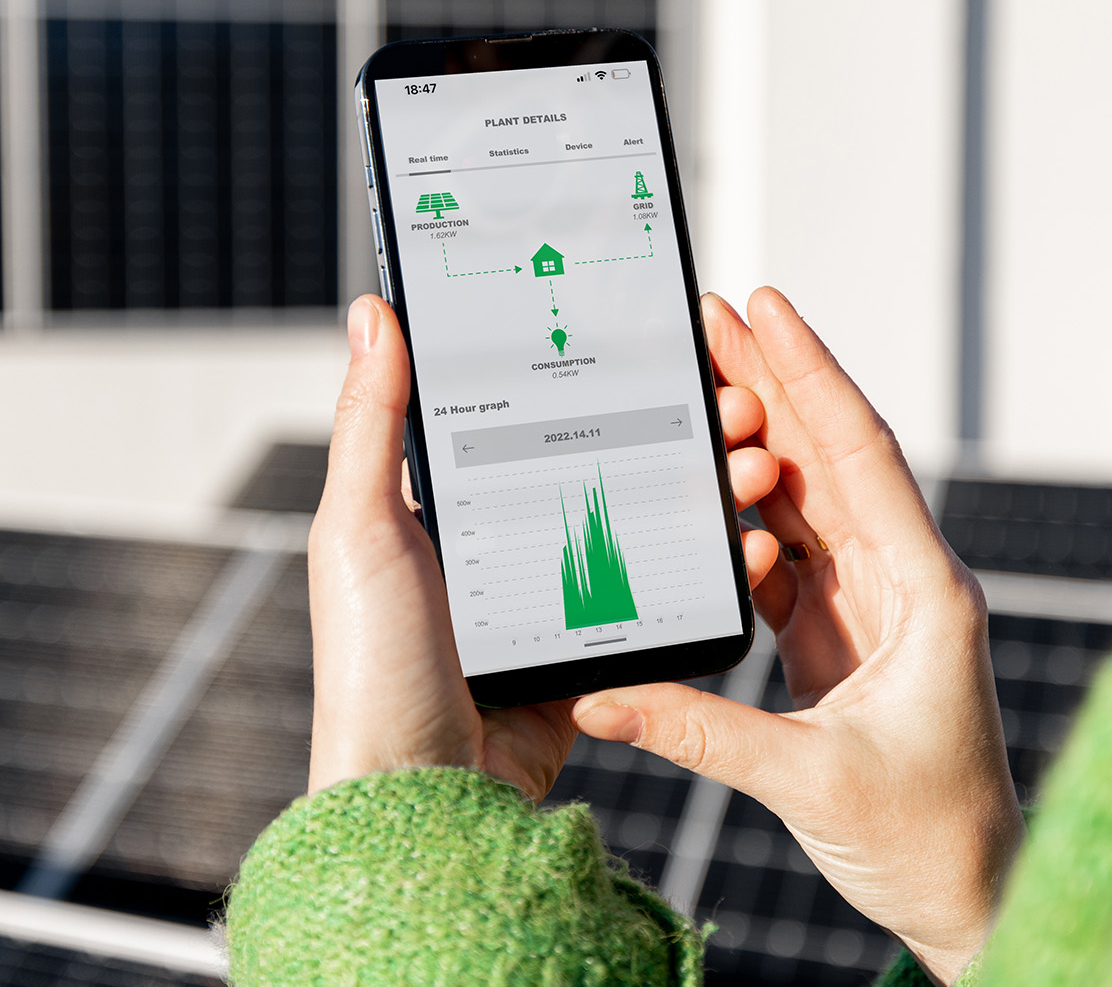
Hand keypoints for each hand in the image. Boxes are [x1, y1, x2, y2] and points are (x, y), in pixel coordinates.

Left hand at [306, 296, 783, 800]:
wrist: (419, 798)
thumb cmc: (370, 666)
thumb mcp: (358, 528)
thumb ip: (371, 421)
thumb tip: (371, 312)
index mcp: (445, 504)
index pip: (532, 412)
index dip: (596, 372)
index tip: (658, 338)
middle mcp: (503, 543)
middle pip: (607, 460)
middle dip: (679, 426)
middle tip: (733, 401)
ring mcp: (552, 599)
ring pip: (645, 524)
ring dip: (707, 490)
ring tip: (753, 462)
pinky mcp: (592, 657)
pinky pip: (662, 602)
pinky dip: (712, 573)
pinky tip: (749, 546)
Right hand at [573, 289, 1021, 983]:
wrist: (970, 899)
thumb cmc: (927, 840)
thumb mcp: (808, 780)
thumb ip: (698, 732)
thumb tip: (600, 700)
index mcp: (925, 594)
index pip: (862, 457)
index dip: (812, 376)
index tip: (769, 307)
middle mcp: (905, 584)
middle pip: (832, 458)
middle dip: (774, 381)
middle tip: (713, 314)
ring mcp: (874, 608)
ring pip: (810, 500)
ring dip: (758, 439)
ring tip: (703, 375)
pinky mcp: (843, 639)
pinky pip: (790, 557)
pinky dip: (745, 519)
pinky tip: (707, 481)